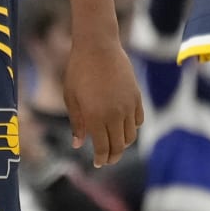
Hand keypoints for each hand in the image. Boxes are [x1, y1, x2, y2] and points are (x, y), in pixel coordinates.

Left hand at [64, 34, 143, 167]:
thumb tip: (78, 144)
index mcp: (95, 117)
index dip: (101, 159)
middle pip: (118, 145)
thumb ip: (77, 122)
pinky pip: (138, 120)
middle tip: (106, 159)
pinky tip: (123, 128)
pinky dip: (132, 128)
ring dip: (123, 144)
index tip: (98, 163)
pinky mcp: (136, 97)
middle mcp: (114, 115)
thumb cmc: (78, 70)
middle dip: (112, 156)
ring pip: (130, 136)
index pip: (102, 148)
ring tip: (114, 145)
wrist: (98, 46)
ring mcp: (128, 106)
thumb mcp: (71, 97)